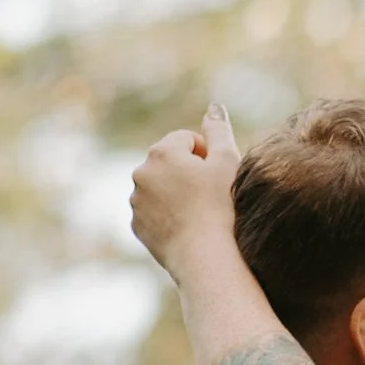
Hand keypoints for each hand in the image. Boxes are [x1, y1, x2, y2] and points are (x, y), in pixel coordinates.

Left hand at [130, 104, 240, 280]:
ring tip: (200, 212)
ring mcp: (136, 201)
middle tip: (212, 195)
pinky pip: (154, 211)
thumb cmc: (222, 206)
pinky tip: (188, 227)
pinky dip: (169, 214)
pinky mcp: (137, 225)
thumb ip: (219, 130)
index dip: (208, 156)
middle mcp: (141, 172)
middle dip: (189, 172)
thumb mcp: (228, 162)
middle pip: (171, 162)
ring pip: (161, 187)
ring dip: (178, 192)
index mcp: (162, 152)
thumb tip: (214, 107)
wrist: (205, 257)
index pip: (187, 140)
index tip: (219, 176)